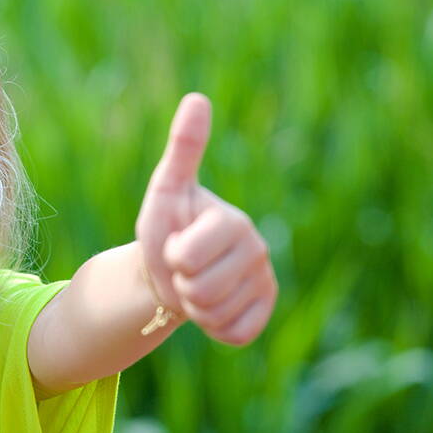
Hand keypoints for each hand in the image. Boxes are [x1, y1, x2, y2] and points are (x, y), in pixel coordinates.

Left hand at [135, 93, 277, 345]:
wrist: (172, 272)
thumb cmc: (167, 229)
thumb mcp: (165, 191)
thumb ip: (182, 150)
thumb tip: (198, 98)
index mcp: (233, 220)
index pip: (186, 258)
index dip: (171, 258)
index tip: (178, 245)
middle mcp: (258, 248)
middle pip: (200, 291)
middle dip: (181, 286)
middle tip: (185, 270)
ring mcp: (265, 280)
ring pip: (214, 314)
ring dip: (195, 308)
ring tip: (196, 286)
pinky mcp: (267, 309)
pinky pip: (235, 334)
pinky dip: (215, 328)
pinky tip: (214, 307)